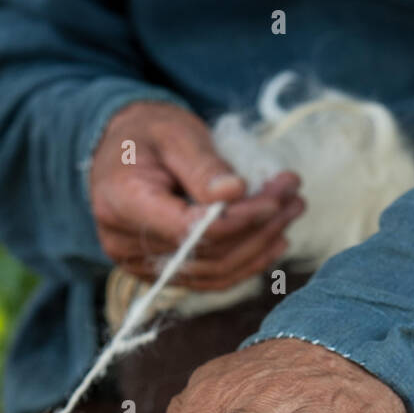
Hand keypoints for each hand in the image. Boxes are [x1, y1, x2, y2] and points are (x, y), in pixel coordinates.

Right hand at [89, 101, 303, 289]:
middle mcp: (125, 243)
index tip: (276, 197)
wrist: (119, 150)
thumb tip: (236, 193)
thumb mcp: (176, 133)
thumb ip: (204, 166)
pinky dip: (245, 263)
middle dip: (258, 229)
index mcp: (122, 203)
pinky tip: (273, 242)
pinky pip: (209, 279)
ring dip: (259, 247)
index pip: (191, 230)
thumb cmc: (147, 133)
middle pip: (207, 254)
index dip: (240, 219)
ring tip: (290, 214)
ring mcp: (140, 265)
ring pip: (213, 273)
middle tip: (294, 199)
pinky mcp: (159, 272)